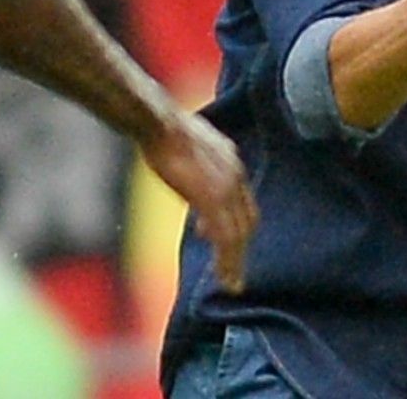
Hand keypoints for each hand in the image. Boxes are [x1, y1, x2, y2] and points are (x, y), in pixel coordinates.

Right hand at [141, 111, 256, 293]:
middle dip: (241, 248)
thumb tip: (188, 170)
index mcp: (231, 161)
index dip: (237, 224)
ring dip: (236, 262)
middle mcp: (235, 176)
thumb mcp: (191, 145)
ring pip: (239, 235)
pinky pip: (226, 239)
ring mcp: (226, 190)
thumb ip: (198, 164)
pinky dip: (228, 262)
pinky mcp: (212, 200)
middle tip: (234, 271)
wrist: (160, 123)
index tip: (227, 242)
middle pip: (246, 221)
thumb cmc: (165, 130)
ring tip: (232, 284)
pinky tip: (225, 278)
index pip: (243, 202)